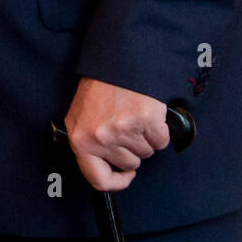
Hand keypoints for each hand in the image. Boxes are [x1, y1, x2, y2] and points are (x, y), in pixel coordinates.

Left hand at [63, 76, 168, 190]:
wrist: (116, 60)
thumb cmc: (99, 88)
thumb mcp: (82, 117)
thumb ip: (89, 145)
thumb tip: (107, 171)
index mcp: (80, 139)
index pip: (98, 180)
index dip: (115, 181)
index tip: (124, 174)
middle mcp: (100, 138)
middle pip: (129, 164)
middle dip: (131, 149)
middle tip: (125, 125)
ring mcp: (123, 130)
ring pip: (145, 153)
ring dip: (144, 138)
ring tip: (132, 116)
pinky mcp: (145, 121)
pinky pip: (160, 141)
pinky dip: (158, 131)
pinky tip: (146, 114)